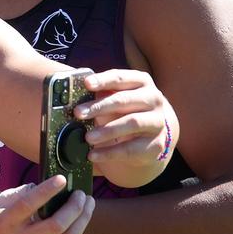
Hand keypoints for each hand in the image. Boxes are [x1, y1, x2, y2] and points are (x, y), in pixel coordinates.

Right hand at [0, 177, 94, 233]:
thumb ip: (18, 196)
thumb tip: (45, 185)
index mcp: (5, 224)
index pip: (28, 205)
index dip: (47, 191)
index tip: (62, 179)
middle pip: (56, 224)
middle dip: (74, 206)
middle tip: (80, 193)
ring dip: (83, 219)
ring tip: (87, 205)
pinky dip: (77, 232)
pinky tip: (81, 220)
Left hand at [74, 69, 178, 186]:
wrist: (151, 137)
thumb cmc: (126, 112)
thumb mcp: (115, 101)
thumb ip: (100, 96)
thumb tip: (75, 97)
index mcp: (142, 82)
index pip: (121, 78)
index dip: (103, 80)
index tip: (86, 84)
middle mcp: (153, 99)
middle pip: (125, 100)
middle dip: (100, 106)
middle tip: (78, 113)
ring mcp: (157, 122)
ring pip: (132, 123)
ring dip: (107, 130)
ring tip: (87, 138)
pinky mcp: (156, 144)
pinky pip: (131, 149)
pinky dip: (109, 153)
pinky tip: (93, 155)